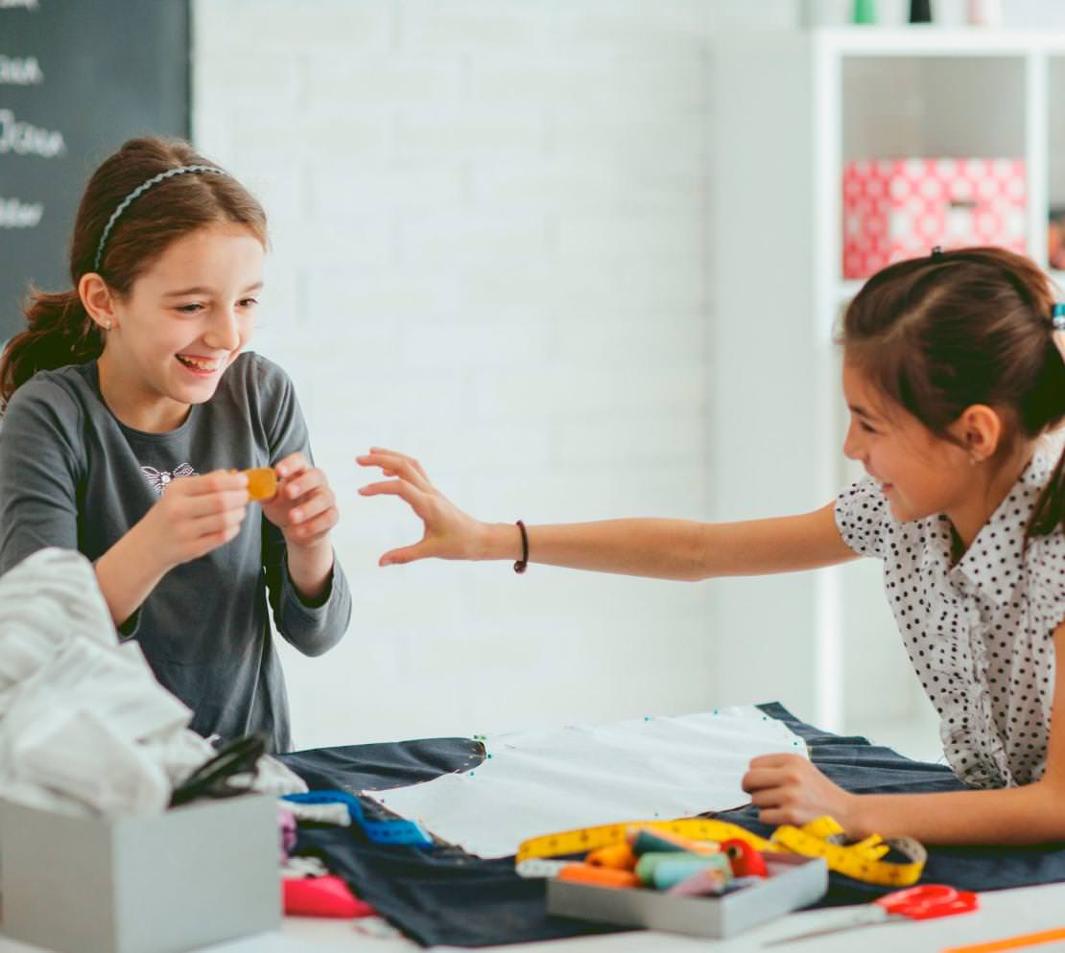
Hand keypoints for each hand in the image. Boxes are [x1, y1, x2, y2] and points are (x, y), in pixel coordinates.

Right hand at [138, 469, 249, 571]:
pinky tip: (232, 525)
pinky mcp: (191, 549)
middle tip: (246, 497)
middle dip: (241, 498)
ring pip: (224, 520)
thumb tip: (234, 475)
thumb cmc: (169, 514)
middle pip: (222, 501)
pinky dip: (233, 529)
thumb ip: (206, 481)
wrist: (146, 546)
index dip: (235, 482)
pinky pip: (222, 537)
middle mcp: (178, 509)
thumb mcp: (179, 492)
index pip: (214, 482)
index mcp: (177, 490)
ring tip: (240, 511)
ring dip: (239, 514)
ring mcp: (184, 531)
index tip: (245, 481)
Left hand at [261, 452, 338, 548]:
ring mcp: (327, 498)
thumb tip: (256, 486)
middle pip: (316, 475)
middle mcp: (317, 482)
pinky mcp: (332, 515)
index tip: (278, 472)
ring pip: (324, 498)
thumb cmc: (283, 507)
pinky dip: (313, 526)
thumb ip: (265, 493)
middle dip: (302, 483)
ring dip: (308, 508)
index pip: (299, 460)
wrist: (296, 529)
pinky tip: (298, 531)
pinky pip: (328, 518)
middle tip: (288, 493)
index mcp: (300, 472)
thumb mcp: (270, 500)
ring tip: (292, 518)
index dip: (290, 464)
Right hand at [357, 447, 485, 565]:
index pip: (400, 487)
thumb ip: (404, 555)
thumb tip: (380, 562)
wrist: (480, 538)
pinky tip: (386, 472)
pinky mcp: (432, 493)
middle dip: (380, 459)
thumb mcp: (430, 551)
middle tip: (358, 459)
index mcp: (428, 505)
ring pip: (410, 464)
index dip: (379, 487)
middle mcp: (430, 492)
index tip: (361, 492)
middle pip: (404, 466)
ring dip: (390, 456)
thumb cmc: (459, 544)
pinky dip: (399, 466)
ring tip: (370, 454)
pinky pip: (415, 471)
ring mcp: (432, 490)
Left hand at [741, 753, 857, 829]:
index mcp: (792, 760)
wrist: (847, 813)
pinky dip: (770, 818)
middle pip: (749, 779)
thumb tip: (748, 776)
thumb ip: (777, 768)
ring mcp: (791, 795)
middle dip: (749, 789)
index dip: (755, 775)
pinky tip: (784, 817)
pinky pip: (763, 816)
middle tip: (757, 794)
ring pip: (755, 800)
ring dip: (764, 806)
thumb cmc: (820, 792)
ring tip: (781, 806)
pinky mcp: (791, 815)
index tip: (762, 783)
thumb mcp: (803, 769)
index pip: (753, 764)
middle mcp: (791, 774)